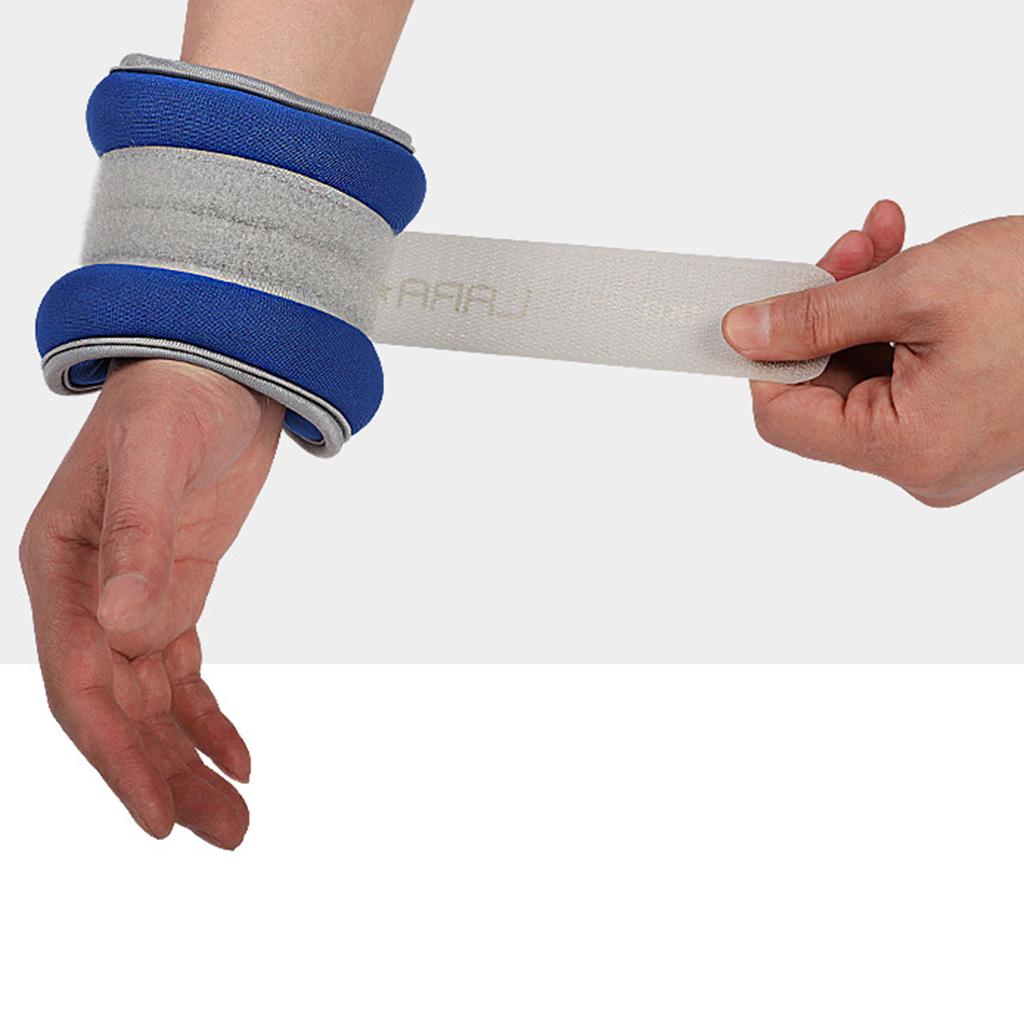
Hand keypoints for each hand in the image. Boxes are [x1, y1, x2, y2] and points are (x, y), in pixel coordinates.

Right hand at [19, 359, 284, 846]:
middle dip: (165, 775)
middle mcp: (87, 594)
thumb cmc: (174, 396)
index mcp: (60, 568)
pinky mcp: (171, 592)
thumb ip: (137, 536)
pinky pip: (180, 674)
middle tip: (224, 833)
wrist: (216, 368)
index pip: (80, 684)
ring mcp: (131, 598)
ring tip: (239, 816)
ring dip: (190, 758)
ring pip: (151, 702)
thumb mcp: (155, 456)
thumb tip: (120, 624)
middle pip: (119, 709)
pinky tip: (240, 755)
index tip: (160, 816)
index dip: (115, 756)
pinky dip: (208, 716)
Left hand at [722, 203, 1023, 505]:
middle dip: (825, 312)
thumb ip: (816, 314)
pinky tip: (914, 267)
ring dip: (862, 305)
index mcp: (906, 449)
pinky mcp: (967, 423)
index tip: (763, 304)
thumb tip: (744, 332)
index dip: (765, 357)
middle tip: (851, 247)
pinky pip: (904, 375)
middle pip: (825, 392)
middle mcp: (922, 465)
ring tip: (888, 243)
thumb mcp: (918, 288)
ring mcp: (946, 448)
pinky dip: (897, 321)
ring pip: (863, 375)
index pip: (784, 418)